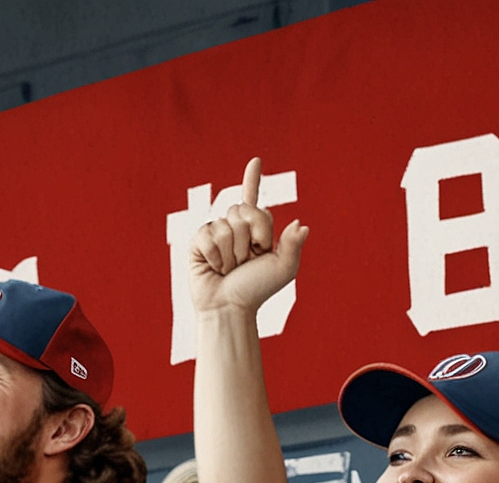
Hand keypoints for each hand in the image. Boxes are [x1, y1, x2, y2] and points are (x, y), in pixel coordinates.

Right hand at [189, 157, 307, 315]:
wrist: (230, 308)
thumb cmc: (256, 291)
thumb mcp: (284, 269)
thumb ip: (294, 246)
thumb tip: (301, 225)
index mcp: (254, 230)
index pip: (253, 200)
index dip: (252, 180)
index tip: (256, 160)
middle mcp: (233, 227)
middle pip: (244, 211)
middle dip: (250, 239)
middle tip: (246, 261)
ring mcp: (214, 233)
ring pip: (227, 226)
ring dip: (233, 253)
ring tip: (229, 269)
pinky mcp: (197, 243)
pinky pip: (209, 236)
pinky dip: (217, 256)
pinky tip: (215, 268)